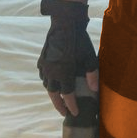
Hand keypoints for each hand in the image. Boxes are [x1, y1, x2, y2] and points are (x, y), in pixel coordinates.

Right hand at [38, 0, 98, 117]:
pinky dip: (47, 82)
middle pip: (54, 95)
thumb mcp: (90, 58)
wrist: (65, 24)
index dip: (71, 106)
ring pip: (47, 85)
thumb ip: (92, 75)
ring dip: (53, 94)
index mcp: (64, 74)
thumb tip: (94, 90)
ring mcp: (45, 66)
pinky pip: (43, 75)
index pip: (67, 96)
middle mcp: (52, 73)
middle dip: (59, 105)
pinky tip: (52, 82)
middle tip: (64, 112)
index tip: (75, 113)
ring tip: (59, 98)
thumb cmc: (80, 42)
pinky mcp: (42, 59)